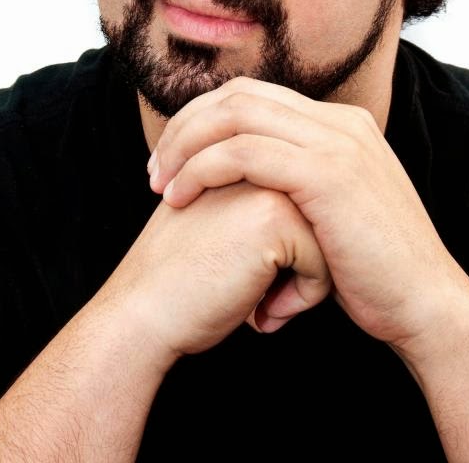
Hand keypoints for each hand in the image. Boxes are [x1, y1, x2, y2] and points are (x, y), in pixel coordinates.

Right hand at [99, 181, 330, 361]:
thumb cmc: (181, 280)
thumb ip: (255, 201)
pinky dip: (302, 298)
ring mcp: (267, 182)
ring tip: (256, 295)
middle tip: (245, 286)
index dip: (284, 254)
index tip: (240, 272)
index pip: (305, 207)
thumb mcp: (220, 220)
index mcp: (244, 155)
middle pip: (320, 219)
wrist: (140, 314)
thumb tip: (316, 219)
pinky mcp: (275, 216)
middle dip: (297, 264)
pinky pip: (323, 265)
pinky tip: (260, 309)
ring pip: (327, 239)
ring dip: (302, 281)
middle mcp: (258, 159)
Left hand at [148, 77, 468, 349]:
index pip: (256, 96)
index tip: (174, 158)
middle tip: (156, 167)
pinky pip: (244, 153)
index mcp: (342, 125)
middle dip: (188, 126)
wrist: (426, 306)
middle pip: (240, 95)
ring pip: (236, 115)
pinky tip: (180, 198)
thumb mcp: (336, 212)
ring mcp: (337, 142)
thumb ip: (301, 185)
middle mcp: (340, 122)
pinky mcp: (328, 174)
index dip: (205, 120)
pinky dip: (202, 169)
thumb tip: (251, 186)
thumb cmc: (373, 272)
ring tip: (159, 184)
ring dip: (186, 145)